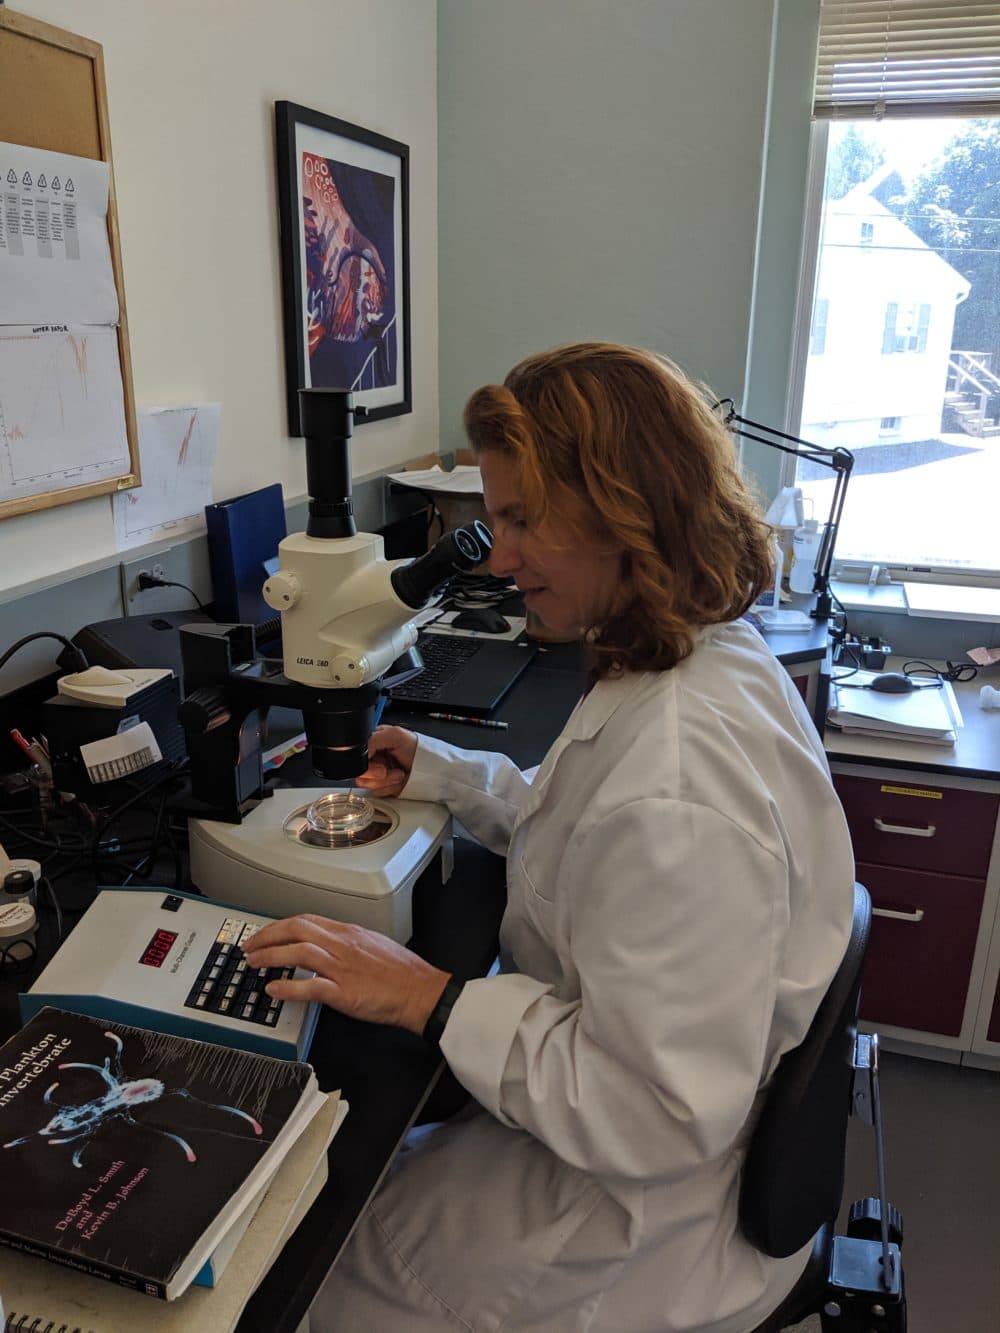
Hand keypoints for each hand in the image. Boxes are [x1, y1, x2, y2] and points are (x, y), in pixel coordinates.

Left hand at [242, 913, 450, 1034]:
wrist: (421, 991)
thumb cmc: (403, 972)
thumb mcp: (374, 945)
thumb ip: (348, 943)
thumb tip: (327, 946)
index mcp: (349, 932)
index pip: (307, 920)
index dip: (280, 925)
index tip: (266, 933)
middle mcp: (343, 945)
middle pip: (297, 929)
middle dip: (268, 935)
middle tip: (250, 946)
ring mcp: (342, 967)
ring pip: (299, 952)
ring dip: (271, 955)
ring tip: (255, 964)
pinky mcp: (344, 992)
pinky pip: (310, 987)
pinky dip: (288, 987)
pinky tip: (273, 989)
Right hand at [356, 724, 417, 797]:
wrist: (432, 768)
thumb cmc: (417, 748)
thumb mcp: (394, 735)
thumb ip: (372, 740)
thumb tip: (358, 752)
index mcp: (372, 744)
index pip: (356, 758)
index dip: (366, 765)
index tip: (379, 767)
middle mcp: (373, 759)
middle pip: (360, 774)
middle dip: (377, 775)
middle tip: (388, 770)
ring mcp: (378, 774)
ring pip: (367, 785)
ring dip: (386, 782)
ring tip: (399, 774)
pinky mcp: (384, 786)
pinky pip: (377, 793)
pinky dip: (390, 788)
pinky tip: (399, 781)